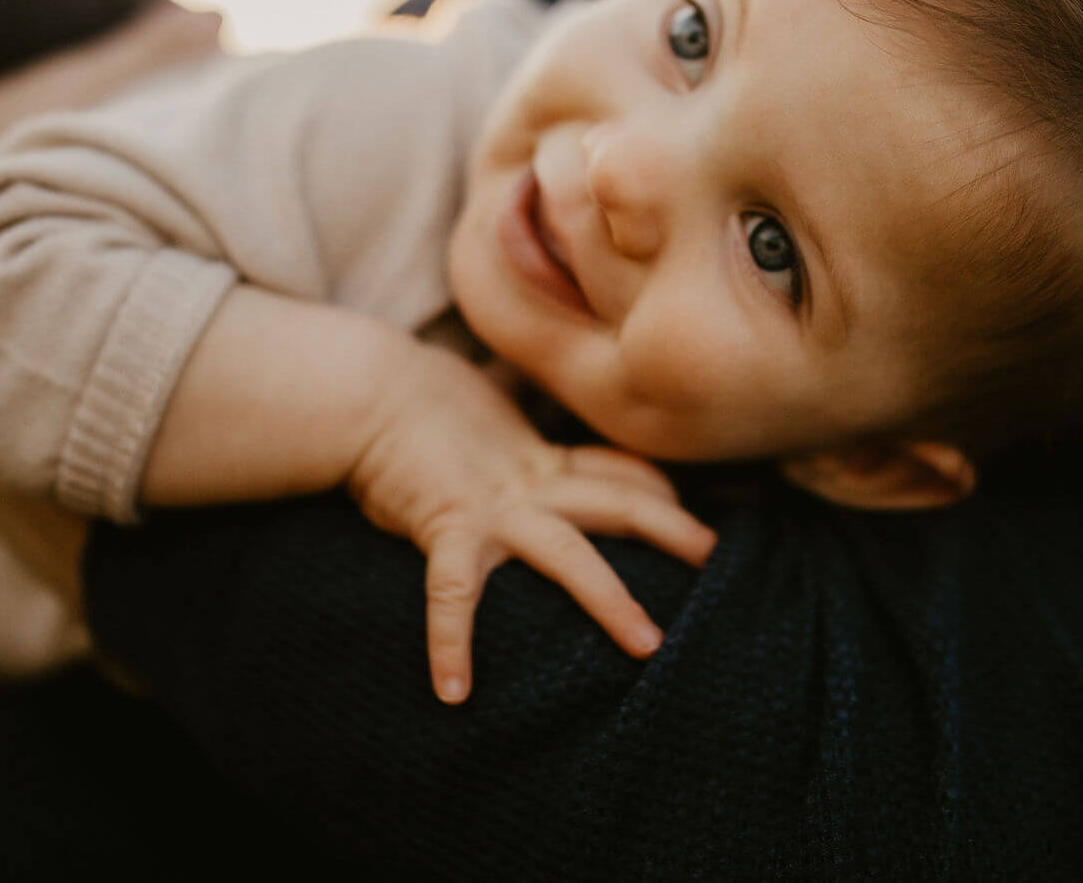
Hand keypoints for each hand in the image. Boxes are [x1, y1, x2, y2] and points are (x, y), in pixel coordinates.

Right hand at [346, 349, 715, 703]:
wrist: (366, 391)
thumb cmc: (411, 402)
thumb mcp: (474, 415)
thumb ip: (502, 432)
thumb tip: (505, 427)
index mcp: (535, 458)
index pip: (614, 471)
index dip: (655, 487)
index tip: (687, 507)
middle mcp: (528, 479)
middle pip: (618, 501)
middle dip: (670, 527)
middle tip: (715, 557)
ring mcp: (493, 504)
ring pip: (567, 553)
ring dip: (609, 598)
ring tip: (647, 646)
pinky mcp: (446, 524)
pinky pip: (451, 594)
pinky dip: (451, 643)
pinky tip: (453, 691)